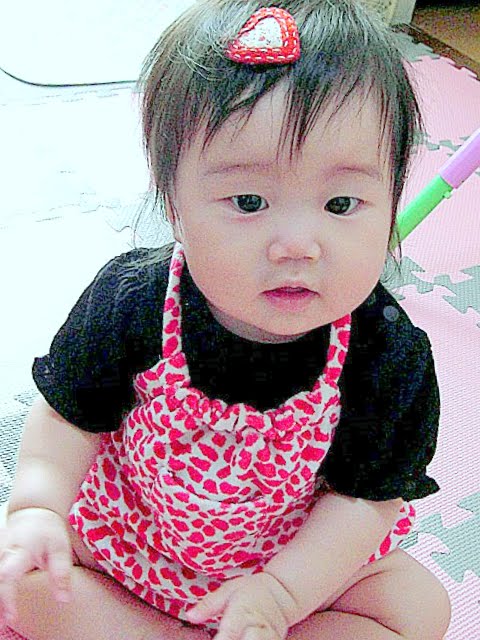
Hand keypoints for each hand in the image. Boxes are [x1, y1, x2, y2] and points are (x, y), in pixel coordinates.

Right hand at [0, 507, 72, 627]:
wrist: (35, 511)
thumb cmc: (48, 532)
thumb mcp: (61, 549)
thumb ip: (61, 574)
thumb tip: (64, 600)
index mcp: (21, 548)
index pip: (8, 576)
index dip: (7, 599)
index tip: (12, 618)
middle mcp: (3, 549)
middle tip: (2, 625)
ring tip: (0, 622)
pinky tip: (0, 609)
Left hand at [185, 572, 297, 639]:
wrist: (282, 595)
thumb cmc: (250, 590)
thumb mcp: (229, 589)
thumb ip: (209, 604)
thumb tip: (189, 615)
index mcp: (243, 610)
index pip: (230, 632)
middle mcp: (258, 627)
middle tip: (221, 639)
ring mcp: (268, 638)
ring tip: (232, 638)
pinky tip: (243, 639)